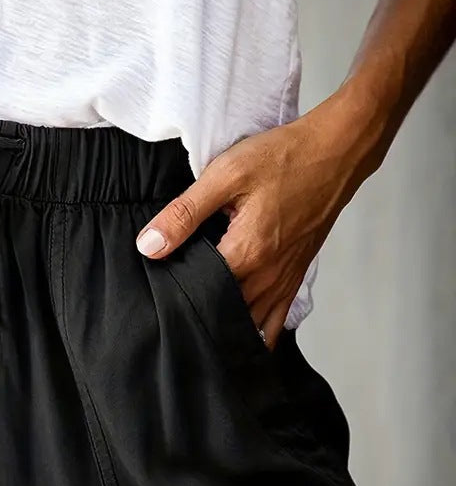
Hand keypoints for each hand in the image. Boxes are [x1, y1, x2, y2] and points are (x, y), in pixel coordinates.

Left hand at [135, 94, 373, 348]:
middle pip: (225, 315)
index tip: (159, 297)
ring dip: (227, 329)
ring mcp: (285, 280)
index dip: (177, 296)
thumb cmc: (283, 158)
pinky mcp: (296, 276)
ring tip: (201, 331)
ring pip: (251, 325)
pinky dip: (258, 332)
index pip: (201, 295)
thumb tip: (148, 246)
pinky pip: (276, 321)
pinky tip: (241, 334)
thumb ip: (184, 213)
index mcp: (246, 253)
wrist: (337, 152)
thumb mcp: (225, 176)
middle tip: (173, 318)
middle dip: (199, 317)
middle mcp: (268, 276)